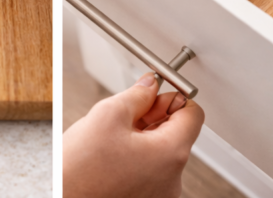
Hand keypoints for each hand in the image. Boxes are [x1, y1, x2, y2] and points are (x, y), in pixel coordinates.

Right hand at [63, 73, 204, 197]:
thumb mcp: (108, 116)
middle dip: (155, 117)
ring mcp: (160, 195)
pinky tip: (112, 156)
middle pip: (177, 134)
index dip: (174, 98)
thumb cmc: (79, 171)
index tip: (156, 94)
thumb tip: (150, 86)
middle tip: (130, 112)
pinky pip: (151, 172)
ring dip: (144, 138)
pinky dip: (137, 159)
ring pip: (162, 153)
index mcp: (171, 154)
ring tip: (114, 137)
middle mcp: (172, 179)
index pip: (193, 114)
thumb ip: (137, 95)